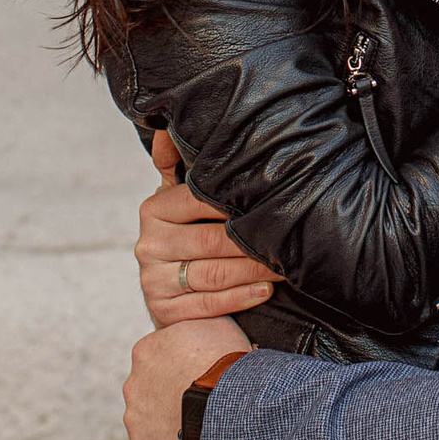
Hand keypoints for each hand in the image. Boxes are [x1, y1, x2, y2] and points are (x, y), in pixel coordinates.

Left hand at [122, 316, 251, 439]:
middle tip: (202, 404)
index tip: (199, 376)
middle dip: (170, 399)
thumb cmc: (230, 364)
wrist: (233, 403)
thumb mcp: (218, 324)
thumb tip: (206, 327)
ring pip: (147, 425)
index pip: (157, 360)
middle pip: (149, 392)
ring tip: (199, 432)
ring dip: (167, 428)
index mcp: (147, 351)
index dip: (181, 369)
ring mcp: (135, 420)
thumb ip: (199, 326)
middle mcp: (133, 384)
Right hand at [138, 132, 279, 327]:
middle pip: (212, 241)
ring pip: (213, 273)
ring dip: (255, 271)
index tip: (275, 201)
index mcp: (154, 210)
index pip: (201, 202)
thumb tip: (168, 128)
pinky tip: (265, 290)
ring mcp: (152, 280)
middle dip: (256, 242)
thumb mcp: (183, 200)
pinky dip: (240, 297)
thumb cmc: (192, 236)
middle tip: (291, 240)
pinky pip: (207, 304)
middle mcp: (147, 244)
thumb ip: (180, 165)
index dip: (239, 204)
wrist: (174, 293)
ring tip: (286, 266)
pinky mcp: (163, 311)